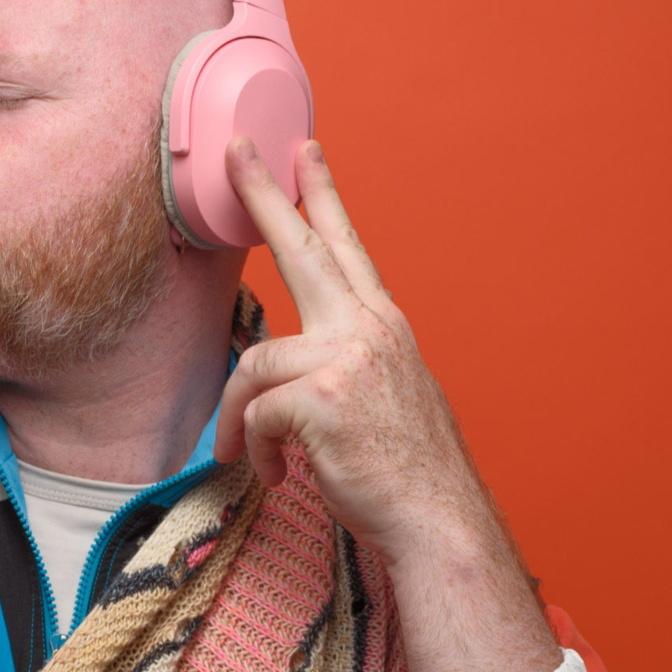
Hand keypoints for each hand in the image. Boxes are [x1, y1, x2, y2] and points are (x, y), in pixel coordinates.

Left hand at [215, 138, 490, 568]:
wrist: (436, 520)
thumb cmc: (407, 473)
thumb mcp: (386, 399)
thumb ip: (349, 368)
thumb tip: (301, 370)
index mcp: (382, 328)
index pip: (348, 248)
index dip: (323, 197)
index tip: (304, 152)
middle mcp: (367, 330)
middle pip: (303, 248)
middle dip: (264, 196)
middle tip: (235, 152)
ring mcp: (345, 359)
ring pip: (253, 364)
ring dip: (238, 417)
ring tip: (244, 454)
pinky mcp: (319, 399)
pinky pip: (257, 413)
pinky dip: (256, 450)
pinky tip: (274, 474)